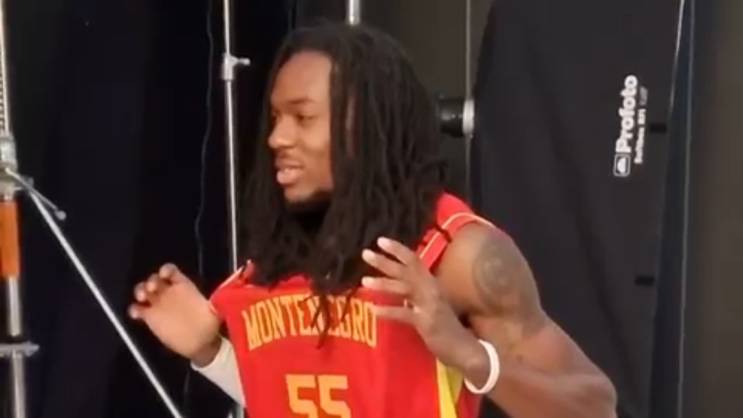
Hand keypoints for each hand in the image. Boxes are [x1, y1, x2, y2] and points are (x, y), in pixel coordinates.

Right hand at [129, 263, 220, 365]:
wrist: (200, 343)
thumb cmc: (209, 324)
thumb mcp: (215, 310)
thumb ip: (217, 301)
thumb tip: (226, 296)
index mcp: (183, 286)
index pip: (171, 271)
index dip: (166, 270)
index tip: (164, 275)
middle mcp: (169, 292)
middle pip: (154, 279)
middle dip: (150, 281)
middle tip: (152, 289)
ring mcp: (159, 304)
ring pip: (143, 291)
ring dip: (140, 291)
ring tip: (143, 298)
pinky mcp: (151, 318)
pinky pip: (137, 309)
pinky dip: (134, 309)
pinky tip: (137, 313)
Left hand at [361, 237, 485, 373]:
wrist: (465, 348)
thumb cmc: (446, 326)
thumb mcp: (432, 303)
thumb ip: (416, 292)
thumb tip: (395, 282)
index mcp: (432, 283)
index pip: (414, 260)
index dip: (398, 249)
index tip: (380, 240)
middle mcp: (432, 289)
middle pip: (406, 270)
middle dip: (385, 261)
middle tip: (365, 253)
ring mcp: (430, 305)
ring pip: (404, 289)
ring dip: (383, 284)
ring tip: (364, 281)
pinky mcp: (427, 322)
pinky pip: (404, 314)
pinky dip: (388, 311)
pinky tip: (374, 310)